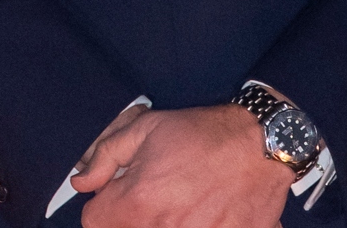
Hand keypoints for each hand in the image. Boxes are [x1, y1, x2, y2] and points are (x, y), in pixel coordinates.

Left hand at [71, 104, 292, 227]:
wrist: (265, 144)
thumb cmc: (206, 134)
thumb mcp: (149, 127)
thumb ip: (106, 155)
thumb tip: (82, 182)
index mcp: (137, 201)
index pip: (94, 222)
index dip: (106, 203)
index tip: (123, 193)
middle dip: (135, 215)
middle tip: (160, 194)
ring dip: (167, 221)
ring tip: (186, 201)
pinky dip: (199, 224)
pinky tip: (207, 211)